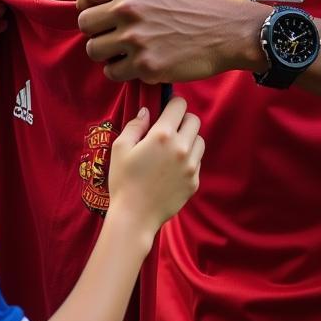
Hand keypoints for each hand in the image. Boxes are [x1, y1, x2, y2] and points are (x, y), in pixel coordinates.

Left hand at [76, 0, 267, 82]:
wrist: (227, 32)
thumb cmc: (199, 6)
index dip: (87, 6)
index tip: (95, 15)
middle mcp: (127, 8)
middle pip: (85, 24)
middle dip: (96, 32)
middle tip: (112, 37)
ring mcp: (134, 38)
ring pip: (94, 50)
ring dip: (106, 54)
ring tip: (123, 53)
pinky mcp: (144, 66)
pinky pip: (113, 72)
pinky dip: (120, 72)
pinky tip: (136, 66)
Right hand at [106, 97, 203, 233]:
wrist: (134, 217)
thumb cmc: (123, 181)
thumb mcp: (120, 148)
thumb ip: (136, 125)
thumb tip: (147, 111)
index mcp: (163, 135)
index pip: (180, 105)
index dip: (172, 103)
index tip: (165, 109)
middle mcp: (181, 147)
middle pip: (194, 120)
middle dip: (183, 119)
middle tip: (169, 129)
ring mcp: (191, 166)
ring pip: (200, 140)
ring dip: (189, 139)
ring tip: (172, 149)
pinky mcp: (194, 182)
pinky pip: (197, 162)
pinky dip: (189, 159)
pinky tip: (173, 168)